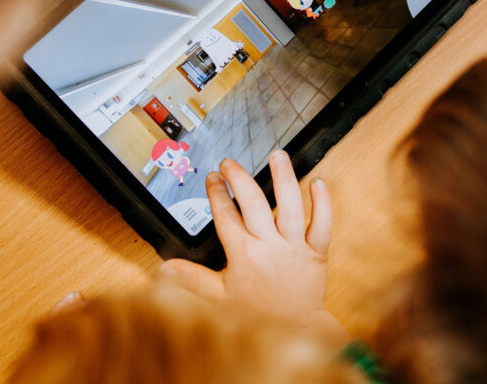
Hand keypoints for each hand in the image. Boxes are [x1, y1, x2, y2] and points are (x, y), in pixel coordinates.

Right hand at [160, 151, 345, 342]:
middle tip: (231, 163)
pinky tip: (318, 183)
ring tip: (277, 156)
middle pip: (253, 203)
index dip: (217, 193)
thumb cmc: (257, 315)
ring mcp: (294, 247)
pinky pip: (321, 224)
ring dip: (283, 178)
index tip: (212, 178)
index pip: (226, 215)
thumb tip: (164, 269)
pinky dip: (322, 203)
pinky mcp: (316, 252)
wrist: (295, 331)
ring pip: (289, 206)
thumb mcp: (219, 297)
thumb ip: (192, 279)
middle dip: (239, 178)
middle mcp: (268, 247)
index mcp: (243, 255)